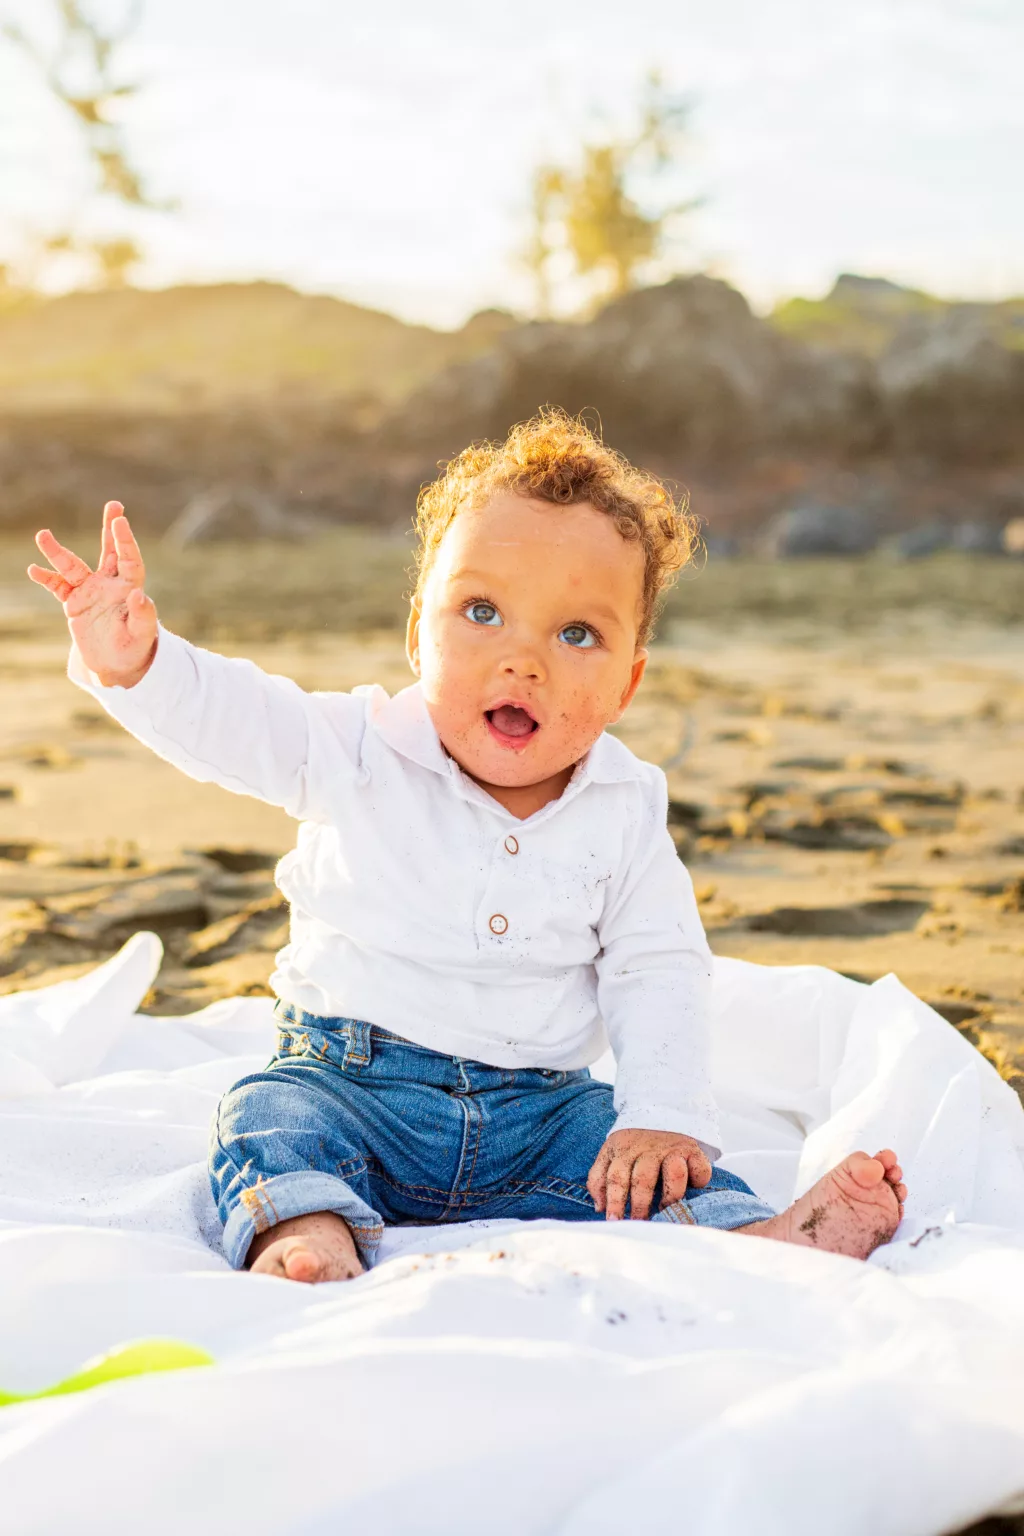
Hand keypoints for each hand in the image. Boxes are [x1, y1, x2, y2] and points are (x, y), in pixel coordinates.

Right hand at [27, 501, 158, 687]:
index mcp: (129, 587)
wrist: (115, 664)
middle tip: (113, 505)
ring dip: (57, 552)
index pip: (129, 560)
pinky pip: (58, 586)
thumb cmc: (134, 648)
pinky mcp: (74, 602)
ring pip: (73, 566)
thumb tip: (140, 594)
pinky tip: (34, 570)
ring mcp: (90, 591)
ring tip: (42, 535)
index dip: (125, 541)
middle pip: (109, 551)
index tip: (121, 521)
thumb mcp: (142, 635)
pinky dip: (47, 578)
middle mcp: (110, 584)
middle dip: (110, 529)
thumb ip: (143, 615)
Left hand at [587, 1128, 711, 1220]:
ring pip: (674, 1173)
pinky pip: (699, 1170)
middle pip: (643, 1178)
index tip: (614, 1220)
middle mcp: (648, 1148)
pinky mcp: (693, 1151)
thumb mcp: (611, 1156)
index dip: (614, 1200)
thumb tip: (600, 1208)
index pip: (615, 1176)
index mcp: (623, 1149)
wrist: (661, 1115)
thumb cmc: (633, 1149)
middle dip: (640, 1204)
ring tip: (665, 1209)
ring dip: (670, 1195)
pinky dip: (698, 1181)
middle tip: (639, 1223)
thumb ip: (599, 1179)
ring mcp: (672, 1148)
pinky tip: (692, 1190)